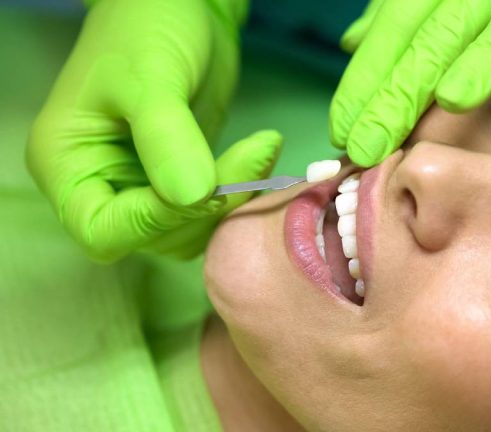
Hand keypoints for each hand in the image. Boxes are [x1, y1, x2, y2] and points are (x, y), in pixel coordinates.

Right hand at [26, 0, 255, 261]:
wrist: (181, 6)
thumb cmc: (146, 28)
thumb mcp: (150, 78)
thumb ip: (166, 138)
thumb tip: (193, 197)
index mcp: (67, 164)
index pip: (102, 229)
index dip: (155, 221)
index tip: (206, 186)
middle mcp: (101, 184)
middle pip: (151, 236)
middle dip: (205, 209)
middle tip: (253, 157)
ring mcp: (142, 185)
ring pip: (188, 230)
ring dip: (229, 203)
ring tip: (261, 151)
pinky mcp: (181, 179)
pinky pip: (210, 209)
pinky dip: (239, 192)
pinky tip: (261, 154)